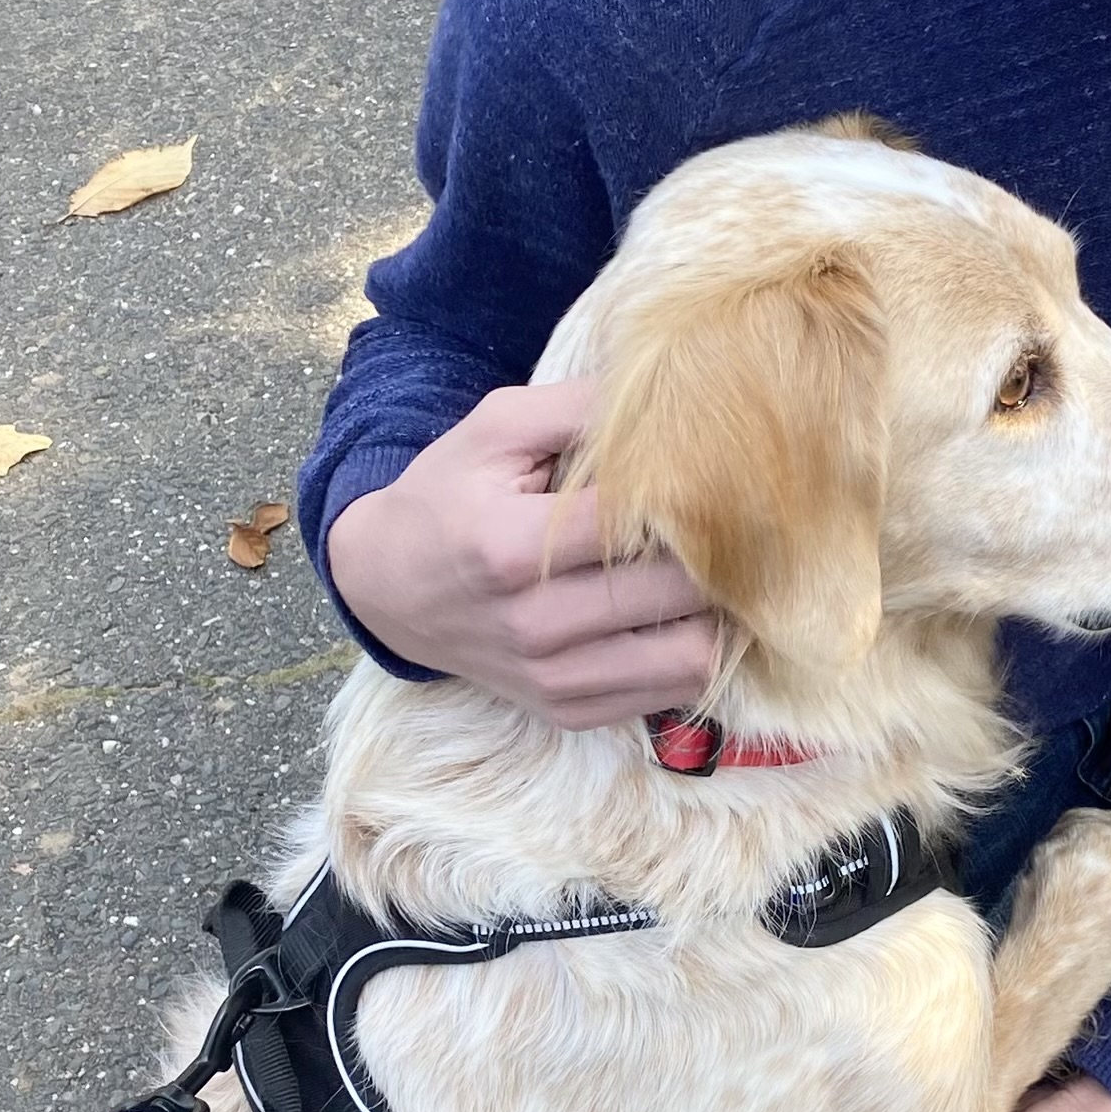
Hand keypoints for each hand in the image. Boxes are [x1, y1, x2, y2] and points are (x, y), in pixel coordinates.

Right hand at [325, 379, 718, 726]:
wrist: (389, 589)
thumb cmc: (450, 495)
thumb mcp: (496, 427)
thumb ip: (579, 408)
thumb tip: (669, 399)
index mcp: (511, 546)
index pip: (637, 523)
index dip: (689, 495)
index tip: (713, 476)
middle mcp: (534, 625)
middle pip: (677, 591)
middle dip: (713, 552)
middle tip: (721, 522)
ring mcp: (554, 679)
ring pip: (692, 657)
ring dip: (712, 613)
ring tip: (701, 573)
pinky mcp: (569, 712)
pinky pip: (672, 693)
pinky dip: (691, 653)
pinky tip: (674, 615)